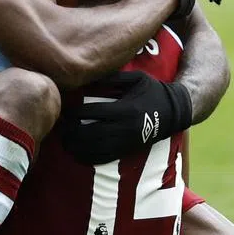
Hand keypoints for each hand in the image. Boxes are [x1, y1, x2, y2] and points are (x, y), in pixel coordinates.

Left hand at [61, 71, 192, 164]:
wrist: (173, 113)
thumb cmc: (152, 91)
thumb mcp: (137, 78)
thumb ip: (113, 78)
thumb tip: (89, 76)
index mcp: (125, 109)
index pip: (94, 112)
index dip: (76, 112)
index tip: (65, 109)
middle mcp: (125, 128)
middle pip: (91, 134)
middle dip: (72, 132)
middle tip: (60, 127)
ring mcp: (126, 142)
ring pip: (95, 149)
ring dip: (76, 147)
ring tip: (63, 141)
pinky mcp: (126, 151)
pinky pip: (104, 158)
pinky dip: (87, 158)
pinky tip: (76, 153)